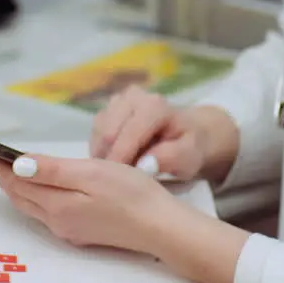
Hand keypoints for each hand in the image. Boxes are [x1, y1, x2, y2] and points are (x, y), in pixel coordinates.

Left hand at [0, 148, 181, 253]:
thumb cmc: (133, 195)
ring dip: (13, 183)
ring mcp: (68, 227)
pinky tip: (35, 183)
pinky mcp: (81, 229)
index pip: (13, 179)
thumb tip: (17, 165)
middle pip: (18, 192)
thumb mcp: (92, 173)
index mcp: (57, 204)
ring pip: (30, 202)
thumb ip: (52, 170)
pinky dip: (32, 192)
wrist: (161, 227)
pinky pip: (45, 208)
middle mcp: (57, 219)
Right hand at [90, 86, 215, 181]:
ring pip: (98, 134)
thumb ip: (170, 158)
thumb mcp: (188, 157)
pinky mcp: (107, 110)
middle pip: (107, 134)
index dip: (120, 161)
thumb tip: (144, 164)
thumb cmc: (188, 147)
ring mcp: (117, 101)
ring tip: (120, 174)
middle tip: (118, 184)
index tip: (117, 186)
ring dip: (104, 156)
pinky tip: (115, 163)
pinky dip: (102, 151)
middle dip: (110, 160)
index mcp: (153, 105)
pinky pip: (95, 134)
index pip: (128, 135)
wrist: (186, 133)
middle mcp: (132, 96)